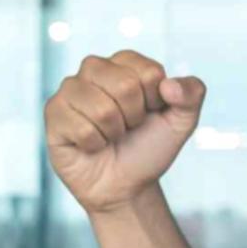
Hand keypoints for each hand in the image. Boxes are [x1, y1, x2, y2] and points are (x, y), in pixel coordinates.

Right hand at [44, 50, 207, 213]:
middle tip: (128, 127)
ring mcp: (70, 89)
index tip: (149, 114)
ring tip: (109, 136)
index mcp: (125, 62)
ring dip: (114, 133)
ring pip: (102, 109)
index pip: (150, 73)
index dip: (156, 102)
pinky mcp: (53, 112)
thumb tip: (169, 85)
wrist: (125, 186)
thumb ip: (193, 93)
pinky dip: (94, 145)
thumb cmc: (149, 147)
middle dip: (134, 118)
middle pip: (125, 87)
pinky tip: (91, 145)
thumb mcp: (182, 122)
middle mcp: (94, 68)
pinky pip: (81, 127)